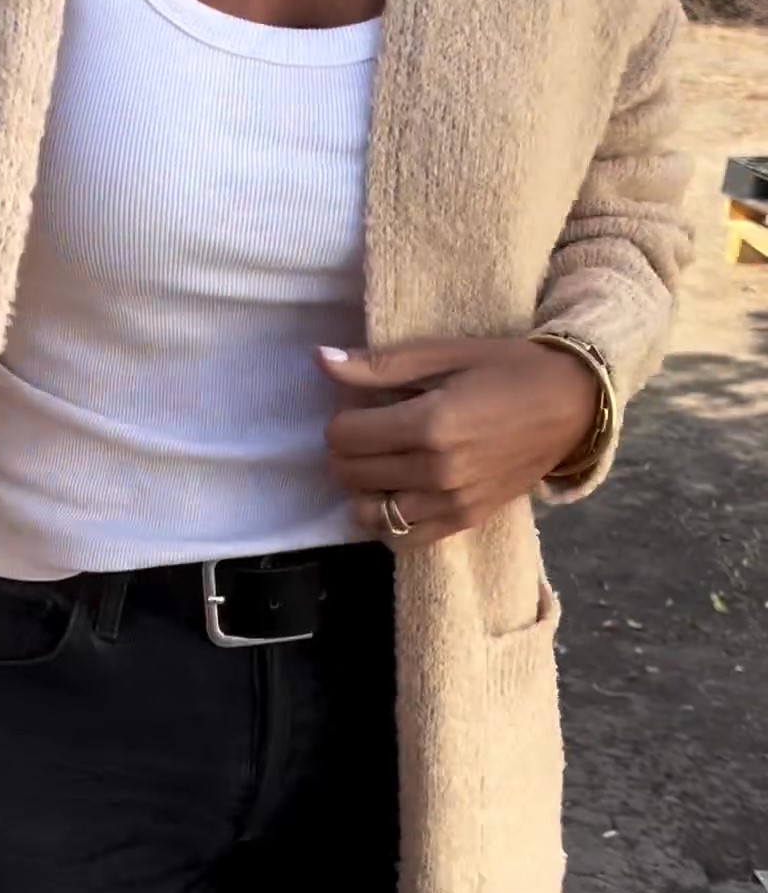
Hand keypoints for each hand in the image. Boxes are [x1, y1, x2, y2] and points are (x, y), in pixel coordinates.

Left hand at [321, 337, 599, 545]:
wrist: (571, 403)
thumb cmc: (508, 368)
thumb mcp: (445, 353)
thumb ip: (380, 365)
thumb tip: (321, 360)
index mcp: (430, 423)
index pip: (345, 436)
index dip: (340, 418)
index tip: (359, 407)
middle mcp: (437, 470)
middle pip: (350, 474)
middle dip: (345, 451)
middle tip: (367, 431)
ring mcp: (451, 502)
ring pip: (369, 512)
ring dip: (361, 488)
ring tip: (379, 463)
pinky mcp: (465, 520)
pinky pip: (403, 539)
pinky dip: (386, 522)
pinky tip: (395, 495)